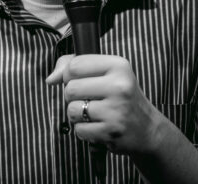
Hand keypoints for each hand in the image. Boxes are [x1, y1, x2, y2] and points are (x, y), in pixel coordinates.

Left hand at [46, 54, 163, 155]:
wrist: (147, 129)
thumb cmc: (120, 96)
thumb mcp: (105, 72)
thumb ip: (73, 65)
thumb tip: (50, 79)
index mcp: (118, 66)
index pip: (74, 65)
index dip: (70, 75)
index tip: (82, 81)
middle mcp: (120, 86)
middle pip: (70, 88)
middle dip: (73, 96)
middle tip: (89, 99)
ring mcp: (116, 110)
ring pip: (72, 110)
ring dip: (77, 114)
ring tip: (94, 113)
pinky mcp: (111, 131)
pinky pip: (79, 129)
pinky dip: (84, 130)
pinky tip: (98, 126)